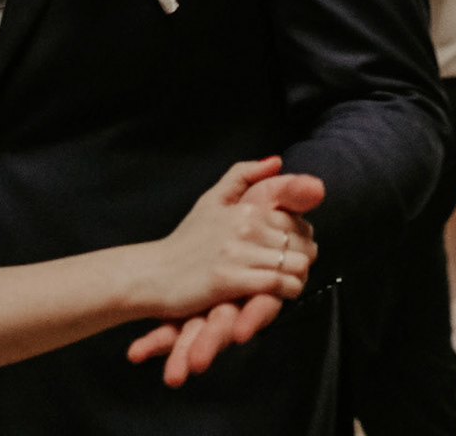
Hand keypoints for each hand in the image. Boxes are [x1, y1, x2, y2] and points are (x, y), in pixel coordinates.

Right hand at [127, 172, 324, 385]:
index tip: (287, 252)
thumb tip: (276, 161)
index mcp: (244, 208)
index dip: (300, 239)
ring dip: (296, 277)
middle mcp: (244, 226)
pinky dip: (286, 291)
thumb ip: (242, 175)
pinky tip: (275, 293)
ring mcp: (237, 253)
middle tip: (286, 271)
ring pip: (296, 265)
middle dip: (301, 259)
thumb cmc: (186, 241)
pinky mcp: (231, 280)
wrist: (154, 274)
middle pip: (302, 244)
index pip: (297, 221)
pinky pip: (280, 284)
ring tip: (282, 282)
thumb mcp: (211, 200)